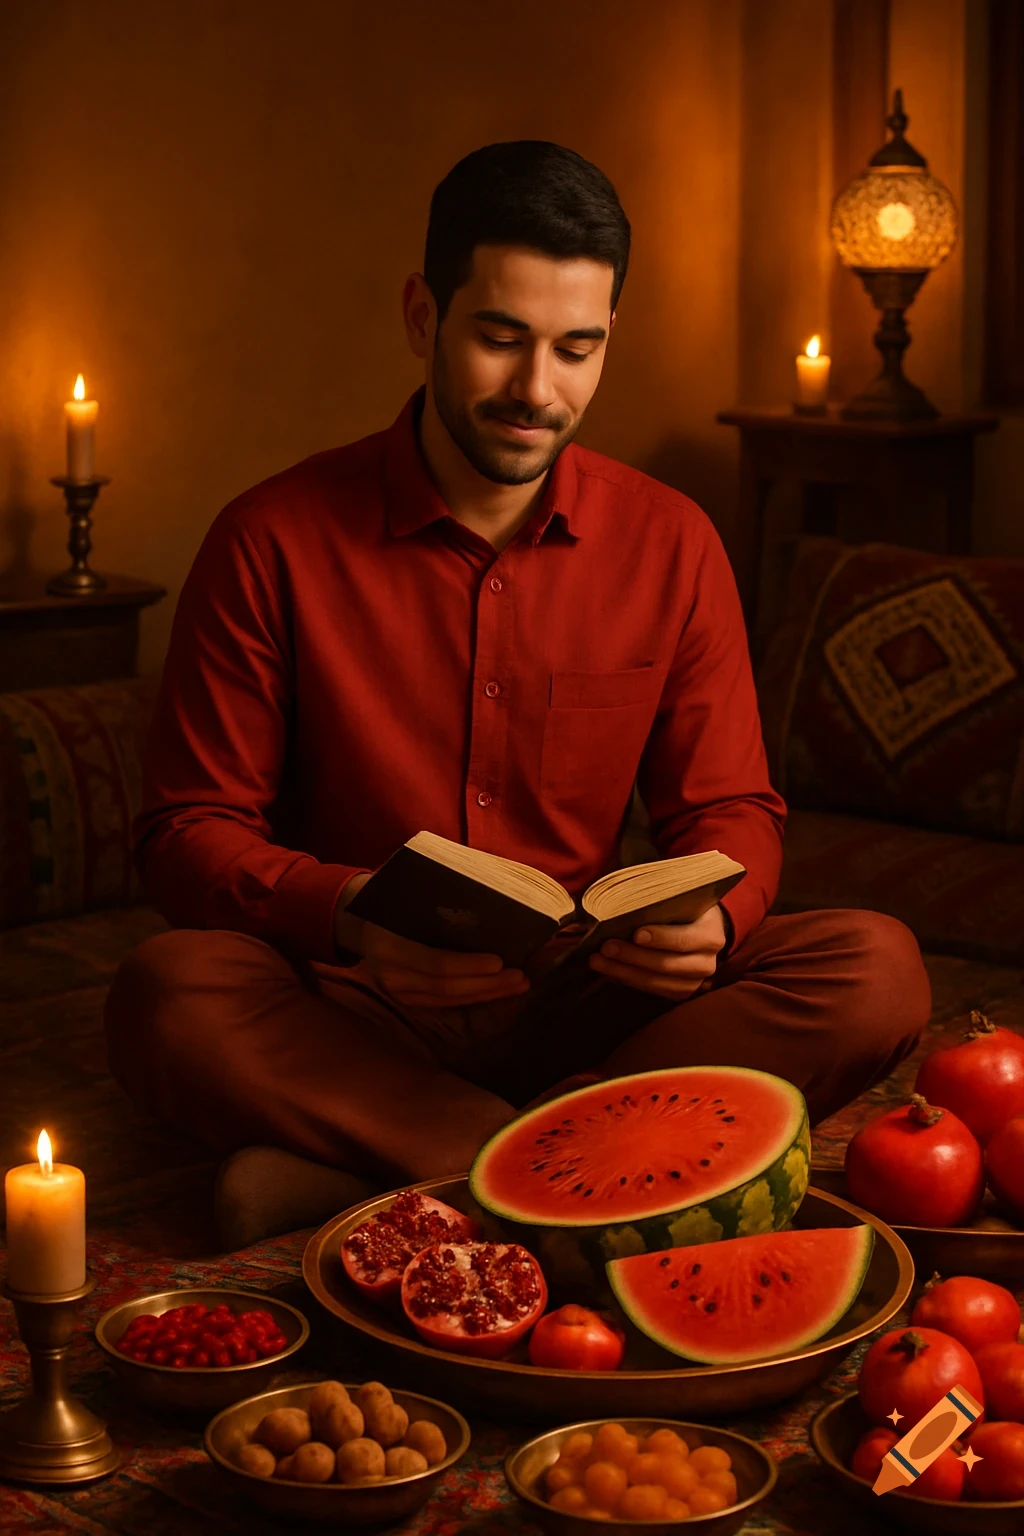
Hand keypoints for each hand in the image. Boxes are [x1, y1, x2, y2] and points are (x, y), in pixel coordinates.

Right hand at [333, 873, 530, 1008]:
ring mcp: (397, 992)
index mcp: (388, 945)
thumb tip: (488, 894)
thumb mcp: (406, 894)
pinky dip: (473, 997)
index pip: (435, 963)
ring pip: (448, 999)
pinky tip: (497, 991)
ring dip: (487, 994)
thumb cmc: (389, 898)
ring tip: (517, 985)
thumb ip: (437, 900)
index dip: (469, 965)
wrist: (354, 920)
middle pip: (446, 987)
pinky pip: (444, 1003)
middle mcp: (390, 975)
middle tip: (520, 976)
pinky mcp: (407, 1000)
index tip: (499, 960)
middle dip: (487, 984)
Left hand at [587, 905, 726, 999]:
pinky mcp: (681, 993)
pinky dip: (627, 980)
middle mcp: (706, 962)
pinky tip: (608, 970)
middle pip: (666, 964)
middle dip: (632, 957)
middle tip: (606, 947)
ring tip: (597, 961)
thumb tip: (624, 899)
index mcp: (710, 934)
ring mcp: (695, 982)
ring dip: (623, 972)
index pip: (684, 939)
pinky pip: (651, 990)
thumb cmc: (686, 909)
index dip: (660, 938)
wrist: (702, 930)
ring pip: (656, 982)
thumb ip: (661, 901)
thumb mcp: (682, 900)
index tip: (635, 934)